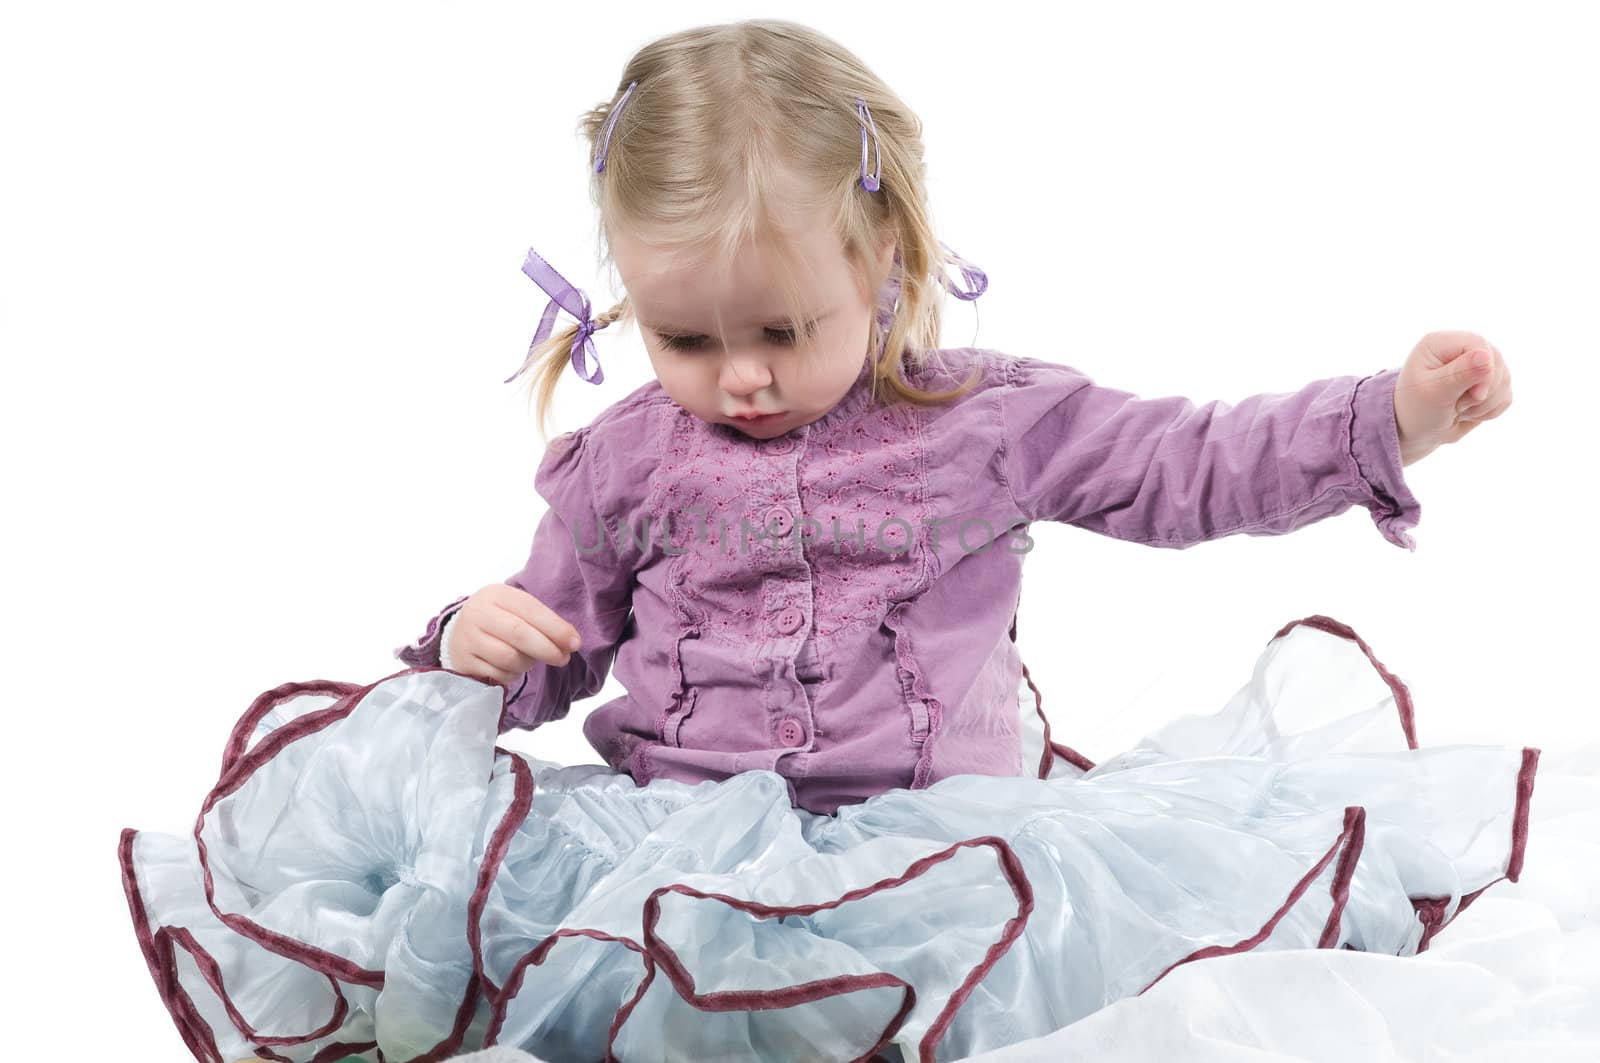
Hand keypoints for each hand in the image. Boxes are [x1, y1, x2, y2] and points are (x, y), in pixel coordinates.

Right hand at [444, 583, 582, 687]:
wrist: (459, 634)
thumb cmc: (499, 621)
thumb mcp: (517, 610)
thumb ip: (544, 622)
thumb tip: (571, 642)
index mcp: (495, 594)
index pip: (530, 610)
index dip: (556, 628)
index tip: (575, 643)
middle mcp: (477, 613)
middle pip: (519, 634)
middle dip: (547, 649)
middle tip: (563, 659)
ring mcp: (467, 638)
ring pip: (509, 657)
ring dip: (528, 663)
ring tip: (532, 660)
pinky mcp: (463, 662)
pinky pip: (498, 674)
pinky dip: (513, 674)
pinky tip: (513, 667)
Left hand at [1392, 330, 1512, 465]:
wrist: (1417, 431)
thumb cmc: (1417, 409)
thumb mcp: (1432, 393)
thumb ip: (1459, 374)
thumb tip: (1486, 355)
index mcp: (1441, 343)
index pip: (1479, 345)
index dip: (1485, 370)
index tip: (1476, 395)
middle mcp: (1461, 348)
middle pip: (1496, 362)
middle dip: (1482, 392)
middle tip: (1454, 404)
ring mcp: (1477, 364)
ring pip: (1504, 380)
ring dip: (1485, 404)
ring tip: (1457, 408)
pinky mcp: (1488, 382)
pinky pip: (1506, 396)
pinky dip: (1490, 410)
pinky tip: (1468, 412)